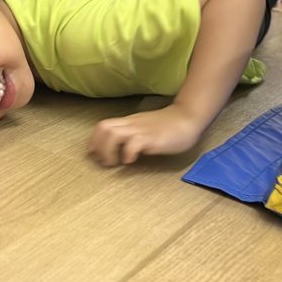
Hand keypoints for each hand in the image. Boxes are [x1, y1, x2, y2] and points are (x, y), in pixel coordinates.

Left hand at [88, 104, 205, 166]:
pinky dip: (127, 153)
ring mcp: (142, 130)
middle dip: (97, 146)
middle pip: (104, 128)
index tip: (93, 153)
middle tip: (103, 162)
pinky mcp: (152, 138)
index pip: (103, 125)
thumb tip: (120, 149)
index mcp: (129, 123)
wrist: (188, 118)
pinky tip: (130, 161)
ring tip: (113, 163)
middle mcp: (132, 125)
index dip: (94, 140)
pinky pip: (134, 143)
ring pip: (114, 133)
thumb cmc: (169, 126)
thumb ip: (133, 135)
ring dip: (108, 150)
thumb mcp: (145, 128)